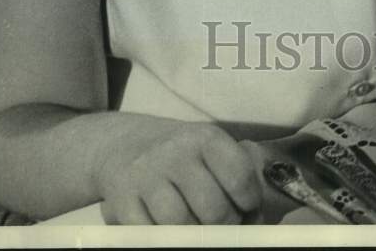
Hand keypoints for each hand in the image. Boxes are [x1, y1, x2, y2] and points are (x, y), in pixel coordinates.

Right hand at [95, 116, 262, 223]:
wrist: (122, 144)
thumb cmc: (179, 154)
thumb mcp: (207, 149)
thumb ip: (233, 178)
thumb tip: (254, 221)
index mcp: (205, 138)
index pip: (240, 177)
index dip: (250, 203)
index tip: (247, 210)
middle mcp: (175, 152)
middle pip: (214, 210)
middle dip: (225, 226)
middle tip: (223, 225)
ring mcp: (147, 176)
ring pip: (182, 226)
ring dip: (195, 236)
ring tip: (198, 227)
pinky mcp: (122, 200)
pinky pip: (151, 234)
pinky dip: (165, 237)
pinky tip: (170, 228)